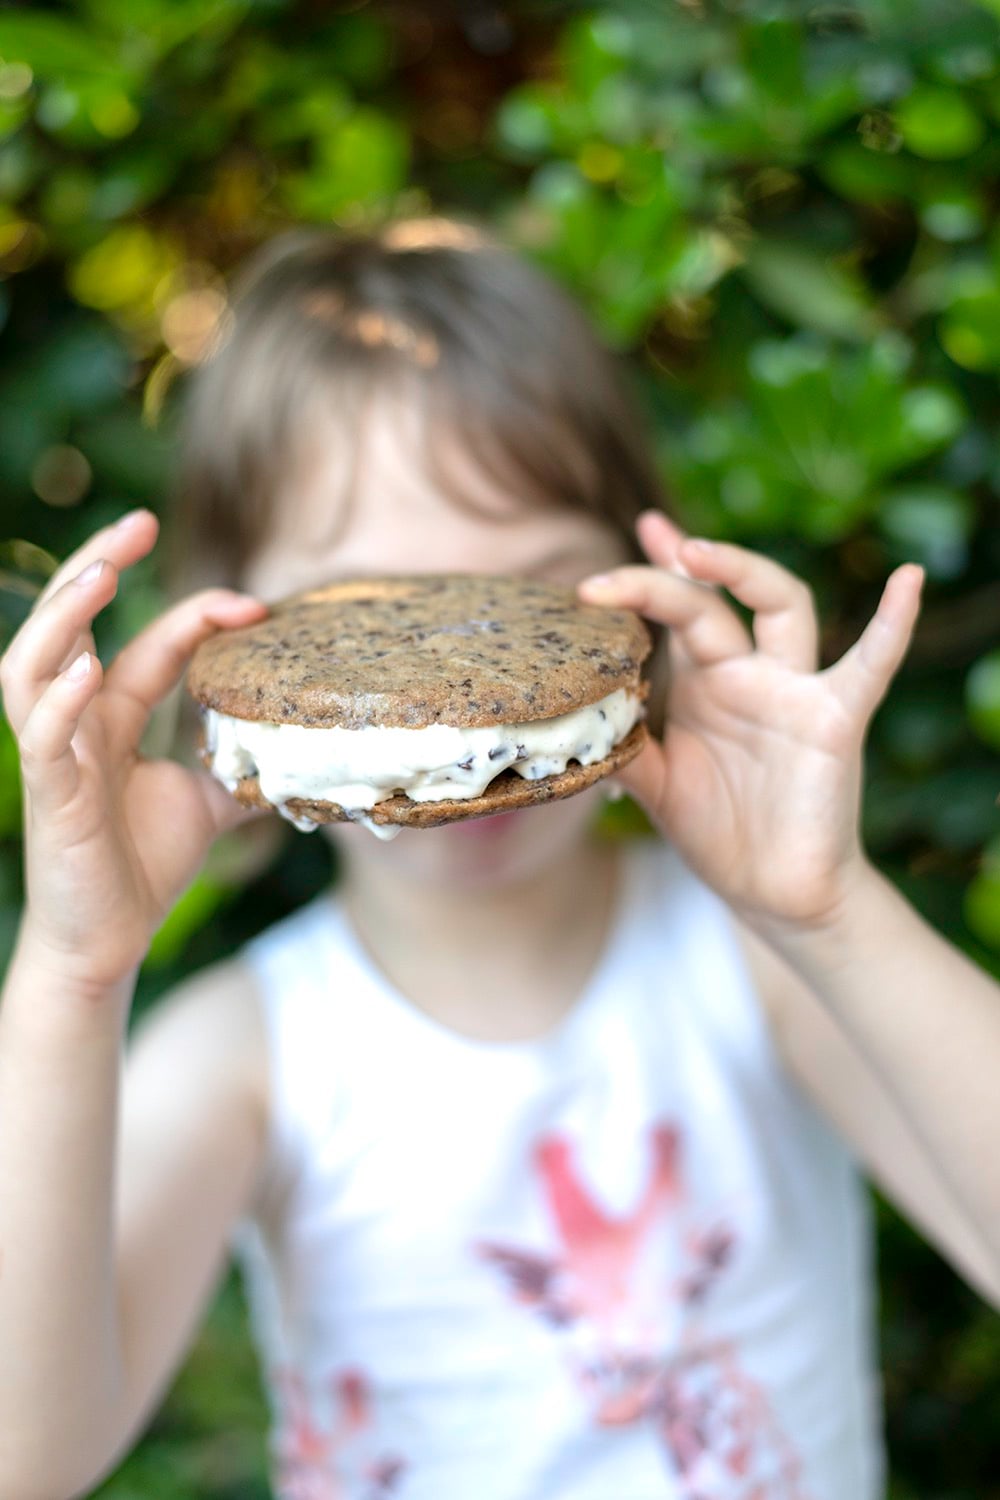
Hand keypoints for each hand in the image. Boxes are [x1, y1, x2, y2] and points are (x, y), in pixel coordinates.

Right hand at [1, 509, 269, 992]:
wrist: (108, 943)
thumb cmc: (142, 868)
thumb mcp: (208, 804)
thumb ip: (241, 769)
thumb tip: (308, 753)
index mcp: (112, 718)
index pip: (147, 645)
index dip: (195, 615)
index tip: (255, 602)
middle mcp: (75, 723)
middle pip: (69, 626)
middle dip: (96, 566)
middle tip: (138, 521)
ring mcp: (54, 755)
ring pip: (31, 665)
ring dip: (62, 616)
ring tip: (99, 573)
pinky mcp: (48, 796)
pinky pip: (39, 737)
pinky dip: (58, 700)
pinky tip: (87, 668)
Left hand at [578, 511, 923, 935]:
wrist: (774, 895)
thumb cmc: (720, 834)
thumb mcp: (657, 786)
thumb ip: (622, 747)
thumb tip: (571, 720)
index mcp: (705, 682)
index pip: (675, 614)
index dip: (643, 581)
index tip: (593, 576)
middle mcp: (749, 673)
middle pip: (714, 602)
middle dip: (677, 570)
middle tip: (640, 544)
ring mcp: (794, 691)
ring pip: (783, 607)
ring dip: (744, 571)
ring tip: (697, 551)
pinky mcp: (836, 721)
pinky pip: (870, 667)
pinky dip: (892, 625)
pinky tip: (907, 580)